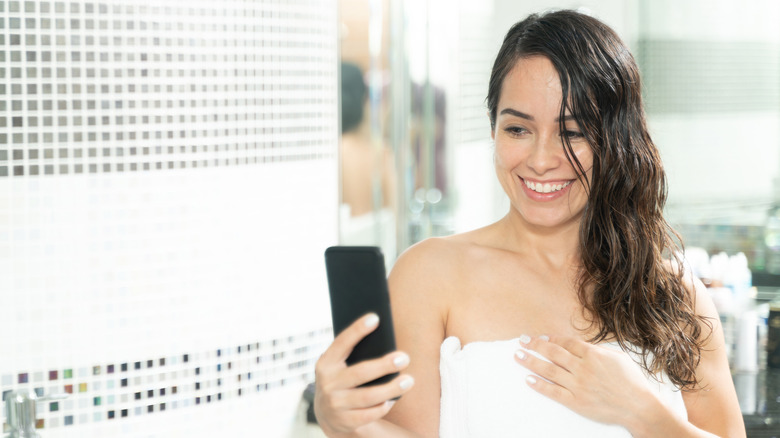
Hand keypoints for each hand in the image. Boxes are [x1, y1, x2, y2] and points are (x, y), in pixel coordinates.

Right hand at [314, 313, 415, 436]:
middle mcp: (327, 383)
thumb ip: (354, 354)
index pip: (342, 343)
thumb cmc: (342, 380)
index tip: (375, 317)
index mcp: (326, 363)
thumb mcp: (340, 365)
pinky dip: (384, 406)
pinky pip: (370, 414)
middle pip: (360, 373)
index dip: (357, 330)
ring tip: (408, 380)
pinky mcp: (345, 422)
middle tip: (404, 358)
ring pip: (368, 397)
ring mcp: (335, 404)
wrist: (327, 415)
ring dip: (391, 389)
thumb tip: (384, 339)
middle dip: (383, 365)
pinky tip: (394, 399)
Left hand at [513, 335, 656, 427]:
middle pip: (553, 353)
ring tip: (518, 355)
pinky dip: (539, 385)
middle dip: (535, 345)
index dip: (551, 339)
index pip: (566, 343)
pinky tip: (528, 379)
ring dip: (530, 361)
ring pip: (549, 370)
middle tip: (521, 340)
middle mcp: (583, 368)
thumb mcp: (617, 358)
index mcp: (593, 355)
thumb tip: (579, 345)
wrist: (639, 407)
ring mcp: (578, 386)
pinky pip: (553, 392)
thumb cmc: (631, 381)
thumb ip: (597, 350)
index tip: (540, 337)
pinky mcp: (576, 402)